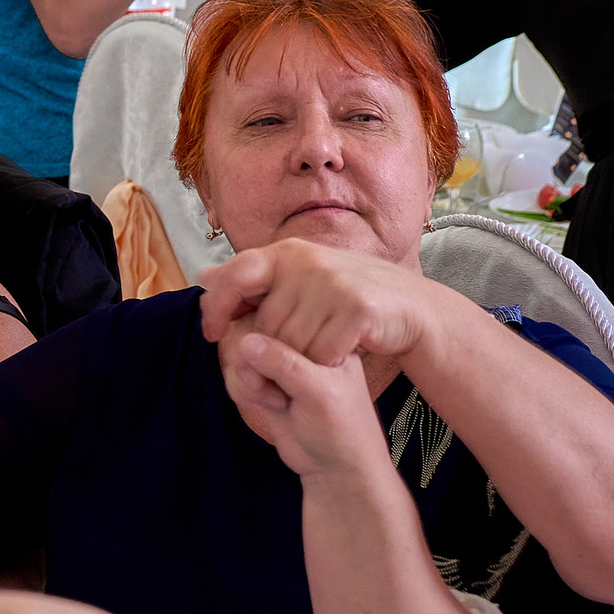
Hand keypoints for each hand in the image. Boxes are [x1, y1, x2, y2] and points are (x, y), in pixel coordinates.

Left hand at [197, 239, 460, 372]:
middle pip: (264, 322)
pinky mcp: (358, 308)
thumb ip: (253, 280)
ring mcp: (334, 283)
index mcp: (288, 251)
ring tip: (316, 356)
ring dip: (300, 359)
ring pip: (291, 343)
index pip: (234, 276)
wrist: (411, 307)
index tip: (211, 335)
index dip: (216, 307)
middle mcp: (308, 261)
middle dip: (269, 348)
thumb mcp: (298, 278)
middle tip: (289, 357)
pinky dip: (327, 362)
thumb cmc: (346, 297)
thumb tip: (203, 275)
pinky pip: (322, 353)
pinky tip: (338, 357)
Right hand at [218, 326, 395, 480]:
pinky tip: (266, 406)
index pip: (277, 315)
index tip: (272, 371)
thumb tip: (245, 341)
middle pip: (248, 330)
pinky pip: (234, 374)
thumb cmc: (342, 430)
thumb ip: (284, 365)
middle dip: (249, 363)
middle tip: (267, 386)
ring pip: (237, 353)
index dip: (263, 340)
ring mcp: (278, 365)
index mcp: (320, 336)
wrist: (336, 470)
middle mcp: (296, 345)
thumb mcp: (320, 394)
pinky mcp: (264, 383)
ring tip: (272, 400)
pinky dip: (241, 390)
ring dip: (245, 379)